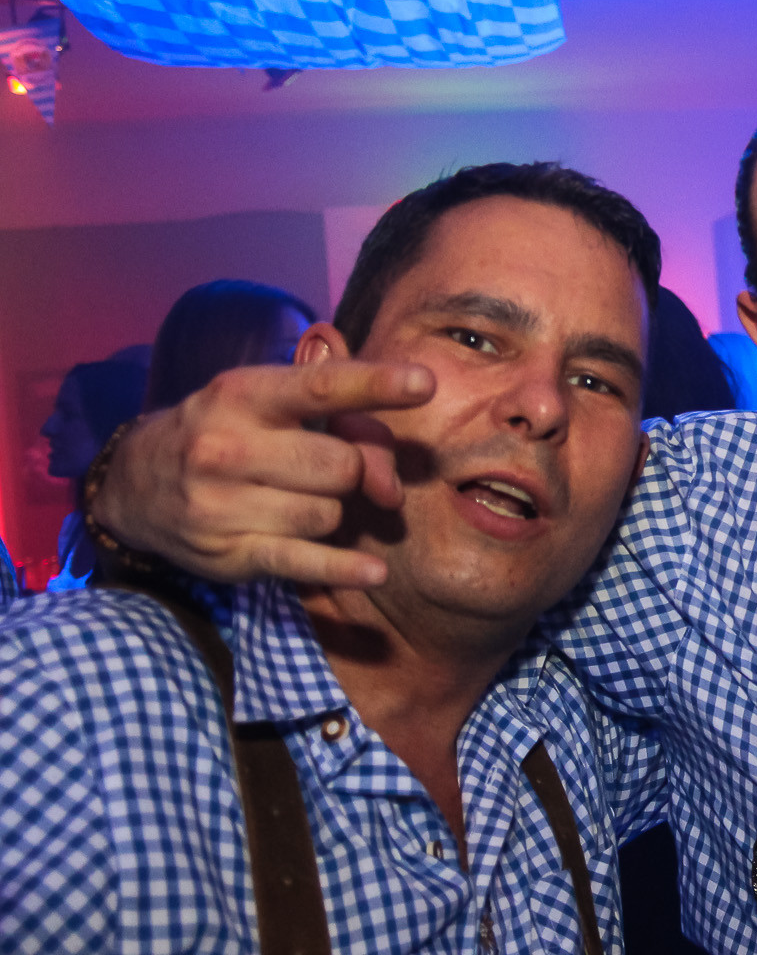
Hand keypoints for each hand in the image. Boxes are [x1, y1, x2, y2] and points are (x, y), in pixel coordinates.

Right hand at [92, 360, 433, 587]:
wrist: (136, 486)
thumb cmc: (228, 432)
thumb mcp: (268, 404)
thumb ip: (343, 420)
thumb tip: (389, 484)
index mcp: (242, 394)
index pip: (320, 388)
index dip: (375, 384)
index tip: (424, 382)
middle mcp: (226, 446)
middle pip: (341, 465)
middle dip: (351, 470)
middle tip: (323, 469)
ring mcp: (222, 504)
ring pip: (330, 514)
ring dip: (332, 511)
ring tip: (296, 499)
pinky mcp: (229, 553)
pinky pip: (306, 561)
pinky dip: (344, 568)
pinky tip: (373, 572)